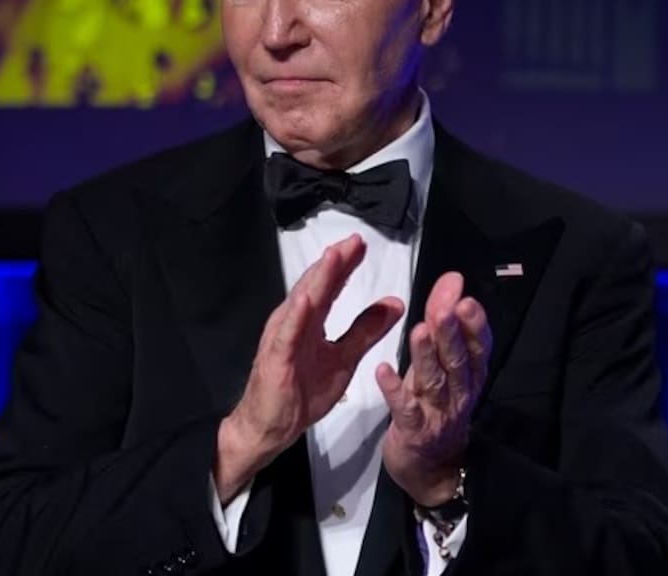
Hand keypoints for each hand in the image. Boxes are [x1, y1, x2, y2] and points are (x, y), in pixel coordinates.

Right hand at [215, 234, 403, 501]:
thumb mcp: (344, 359)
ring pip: (302, 303)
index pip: (330, 287)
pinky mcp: (276, 358)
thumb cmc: (302, 392)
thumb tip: (396, 303)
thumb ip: (366, 331)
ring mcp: (282, 337)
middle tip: (355, 240)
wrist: (271, 427)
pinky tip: (306, 300)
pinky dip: (296, 316)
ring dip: (316, 280)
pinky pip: (287, 335)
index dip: (346, 265)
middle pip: (316, 286)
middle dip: (335, 263)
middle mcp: (294, 321)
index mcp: (311, 320)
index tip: (362, 243)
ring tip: (333, 256)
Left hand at [376, 271, 491, 505]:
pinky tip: (382, 370)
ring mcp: (437, 413)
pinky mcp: (413, 431)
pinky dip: (394, 389)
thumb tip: (452, 279)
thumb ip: (444, 323)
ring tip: (419, 331)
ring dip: (426, 356)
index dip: (474, 325)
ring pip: (434, 382)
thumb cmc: (433, 403)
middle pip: (457, 361)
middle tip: (444, 308)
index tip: (466, 300)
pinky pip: (404, 410)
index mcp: (469, 374)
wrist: (428, 466)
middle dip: (451, 333)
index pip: (477, 347)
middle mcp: (459, 392)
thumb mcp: (441, 363)